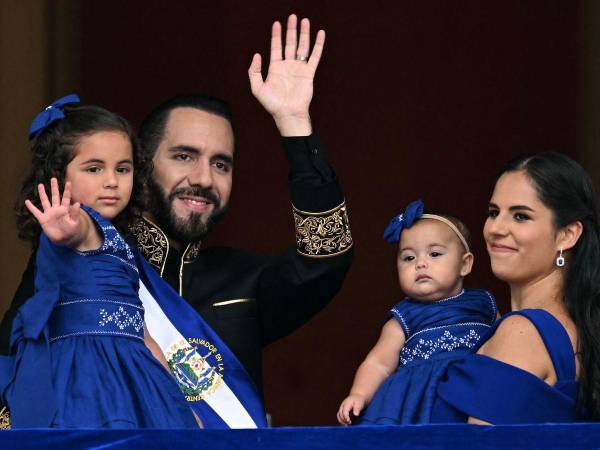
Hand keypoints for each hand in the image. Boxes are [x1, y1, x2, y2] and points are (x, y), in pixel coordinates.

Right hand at [25, 178, 80, 245]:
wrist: (64, 239)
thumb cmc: (71, 231)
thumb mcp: (75, 222)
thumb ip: (75, 213)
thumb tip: (77, 203)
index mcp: (65, 209)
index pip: (66, 198)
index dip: (67, 190)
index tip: (68, 182)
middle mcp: (56, 209)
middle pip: (55, 196)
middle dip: (54, 188)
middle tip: (53, 179)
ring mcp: (49, 213)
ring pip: (45, 201)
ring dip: (43, 194)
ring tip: (40, 185)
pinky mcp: (43, 219)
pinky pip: (36, 212)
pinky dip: (31, 207)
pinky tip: (27, 201)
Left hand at [248, 14, 324, 135]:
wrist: (288, 113)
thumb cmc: (272, 104)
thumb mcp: (257, 88)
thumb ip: (254, 71)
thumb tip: (257, 54)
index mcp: (275, 68)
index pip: (276, 47)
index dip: (276, 35)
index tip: (277, 23)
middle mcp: (288, 66)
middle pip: (290, 43)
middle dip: (291, 30)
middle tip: (292, 17)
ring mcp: (299, 69)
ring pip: (302, 47)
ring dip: (304, 34)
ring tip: (305, 21)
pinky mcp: (309, 73)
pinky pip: (315, 56)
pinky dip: (318, 45)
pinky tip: (320, 34)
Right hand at [337, 394, 365, 424]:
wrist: (357, 397)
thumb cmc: (358, 401)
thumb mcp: (359, 403)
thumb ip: (357, 408)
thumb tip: (356, 414)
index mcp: (346, 404)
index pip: (344, 412)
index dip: (346, 417)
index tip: (349, 422)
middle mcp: (342, 407)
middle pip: (340, 415)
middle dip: (344, 420)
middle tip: (350, 424)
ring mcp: (341, 409)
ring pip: (339, 417)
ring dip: (342, 422)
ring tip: (347, 426)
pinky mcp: (342, 412)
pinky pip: (340, 417)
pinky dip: (342, 421)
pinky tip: (347, 424)